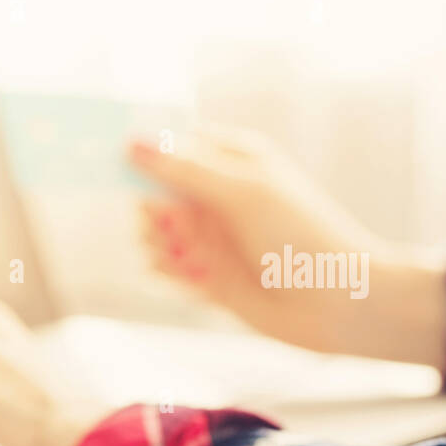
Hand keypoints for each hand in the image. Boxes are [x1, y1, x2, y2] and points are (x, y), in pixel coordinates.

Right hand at [129, 127, 445, 372]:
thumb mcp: (243, 192)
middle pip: (151, 189)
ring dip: (160, 245)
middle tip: (172, 225)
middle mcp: (216, 193)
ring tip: (189, 260)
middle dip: (152, 210)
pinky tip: (194, 280)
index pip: (171, 141)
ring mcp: (209, 234)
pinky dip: (170, 272)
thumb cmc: (301, 237)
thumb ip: (186, 168)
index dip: (139, 150)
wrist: (336, 303)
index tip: (109, 159)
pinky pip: (163, 265)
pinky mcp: (203, 272)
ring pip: (152, 231)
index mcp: (232, 158)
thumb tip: (133, 142)